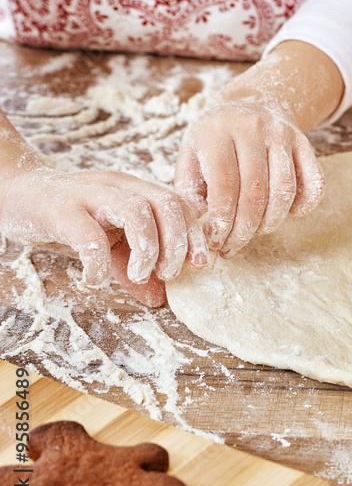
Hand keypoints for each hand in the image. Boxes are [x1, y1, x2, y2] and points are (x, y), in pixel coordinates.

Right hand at [0, 163, 207, 306]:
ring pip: (135, 211)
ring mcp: (89, 194)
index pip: (179, 204)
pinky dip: (98, 262)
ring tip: (138, 275)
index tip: (200, 265)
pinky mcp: (59, 209)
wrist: (16, 194)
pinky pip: (87, 234)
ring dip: (146, 249)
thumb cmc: (71, 220)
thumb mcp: (109, 242)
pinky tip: (95, 279)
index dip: (195, 235)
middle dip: (176, 243)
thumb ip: (133, 267)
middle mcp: (118, 186)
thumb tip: (160, 299)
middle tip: (169, 274)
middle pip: (164, 203)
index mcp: (136, 190)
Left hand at [174, 102, 325, 256]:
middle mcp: (252, 127)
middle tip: (233, 246)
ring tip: (255, 232)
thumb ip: (189, 188)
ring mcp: (282, 134)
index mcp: (217, 130)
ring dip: (270, 222)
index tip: (216, 239)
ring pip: (284, 191)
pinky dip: (303, 206)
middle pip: (255, 191)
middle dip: (244, 229)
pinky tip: (287, 214)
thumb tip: (196, 224)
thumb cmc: (215, 140)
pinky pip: (314, 183)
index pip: (224, 183)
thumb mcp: (191, 154)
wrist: (250, 104)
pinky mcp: (305, 143)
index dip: (222, 218)